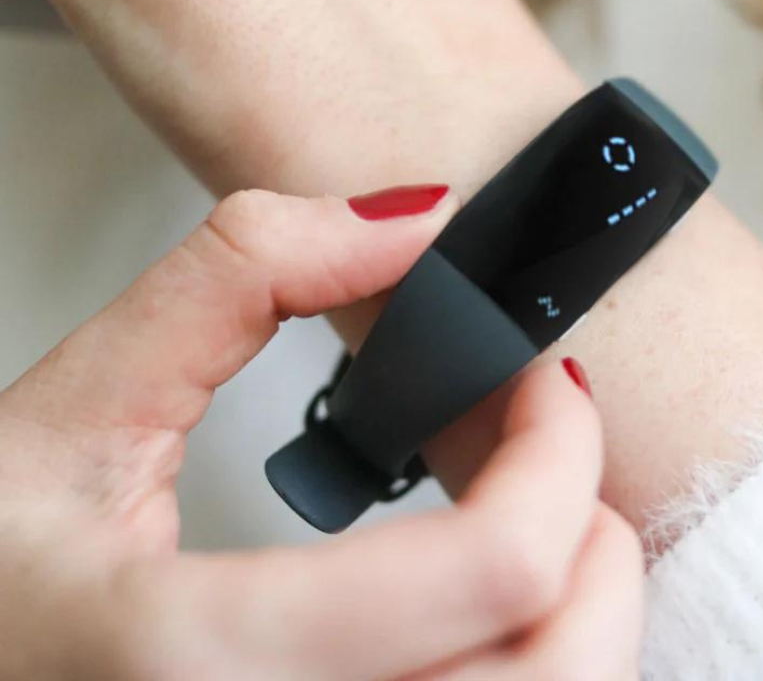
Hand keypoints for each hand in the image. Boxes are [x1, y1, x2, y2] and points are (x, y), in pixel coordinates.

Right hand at [0, 188, 642, 679]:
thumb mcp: (80, 403)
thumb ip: (239, 275)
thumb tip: (411, 215)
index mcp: (202, 662)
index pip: (494, 571)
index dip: (562, 446)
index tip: (548, 376)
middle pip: (560, 674)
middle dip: (596, 536)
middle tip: (553, 447)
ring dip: (582, 613)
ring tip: (530, 517)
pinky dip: (535, 665)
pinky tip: (485, 606)